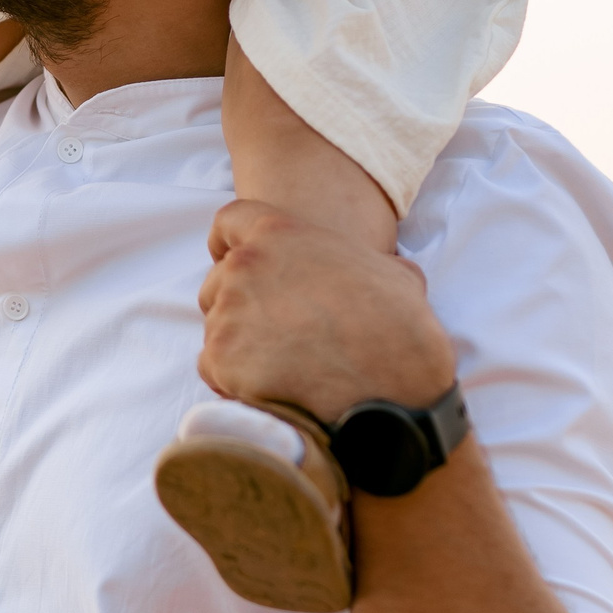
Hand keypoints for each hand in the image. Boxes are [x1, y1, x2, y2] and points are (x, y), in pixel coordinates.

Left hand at [196, 201, 456, 421]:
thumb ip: (362, 262)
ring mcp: (229, 313)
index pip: (229, 223)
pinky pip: (212, 367)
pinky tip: (269, 390)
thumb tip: (380, 271)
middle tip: (272, 332)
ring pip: (217, 326)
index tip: (230, 259)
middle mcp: (245, 267)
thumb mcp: (393, 272)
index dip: (229, 243)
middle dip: (238, 304)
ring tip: (281, 367)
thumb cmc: (399, 328)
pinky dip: (233, 380)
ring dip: (240, 345)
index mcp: (280, 235)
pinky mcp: (221, 358)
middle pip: (217, 281)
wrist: (394, 388)